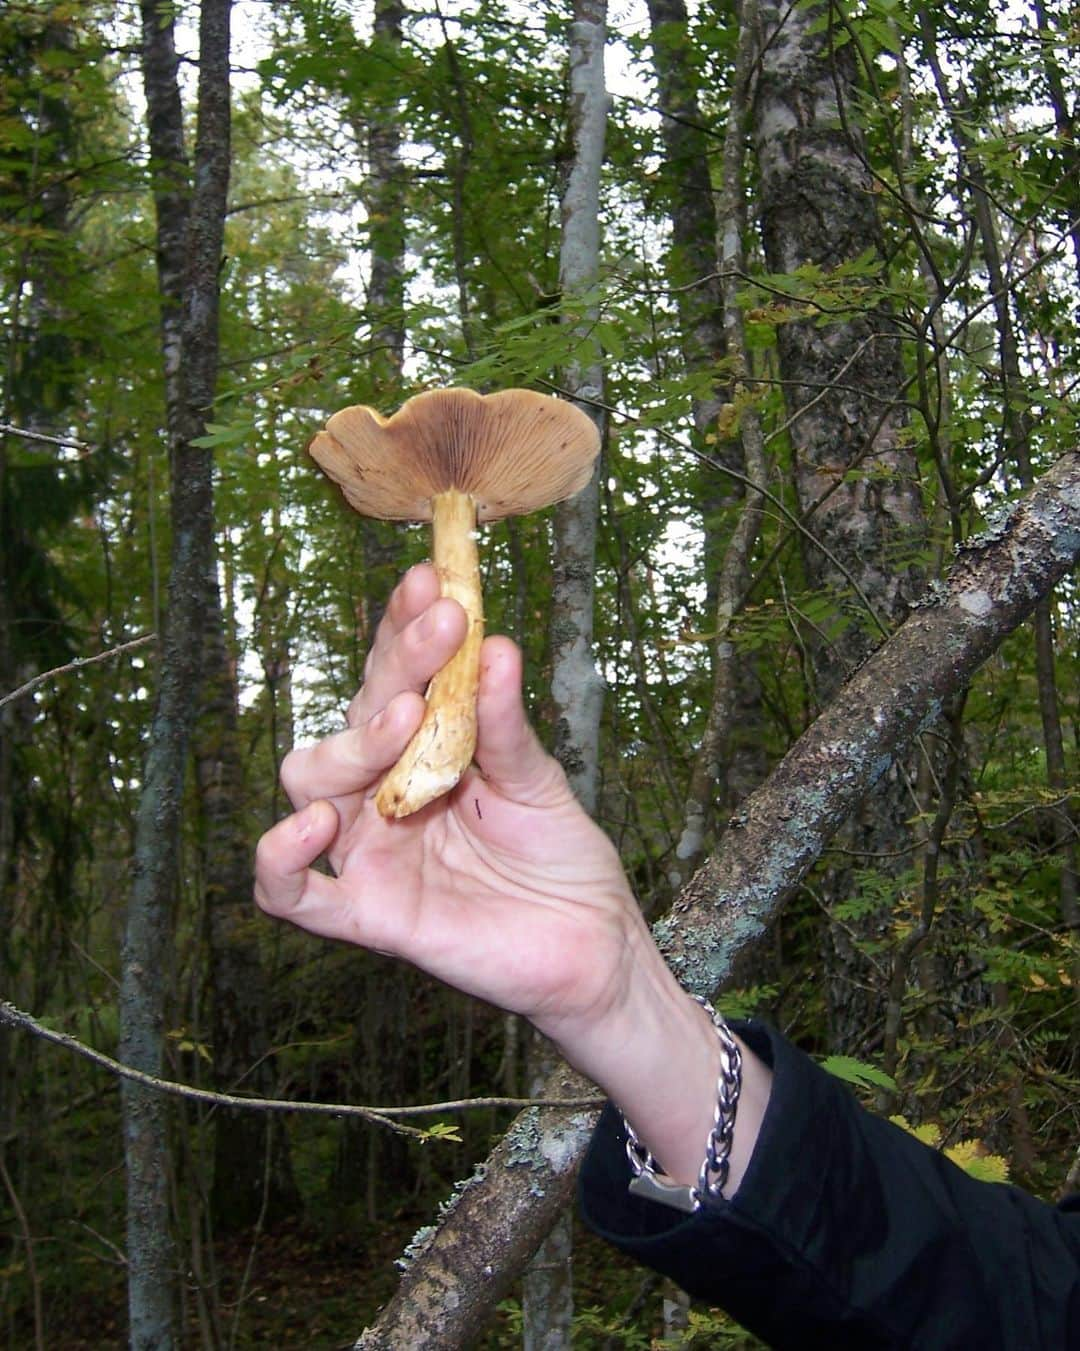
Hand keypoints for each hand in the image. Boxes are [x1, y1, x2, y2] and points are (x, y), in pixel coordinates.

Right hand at [255, 564, 771, 1190]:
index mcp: (424, 750)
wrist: (593, 946)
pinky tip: (317, 824)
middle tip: (442, 629)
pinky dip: (282, 858)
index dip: (402, 627)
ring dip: (351, 743)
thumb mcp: (539, 780)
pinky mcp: (369, 912)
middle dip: (392, 667)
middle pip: (353, 716)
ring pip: (311, 782)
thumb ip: (505, 725)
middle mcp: (384, 791)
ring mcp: (370, 849)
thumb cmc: (562, 856)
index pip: (396, 677)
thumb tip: (494, 645)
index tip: (431, 578)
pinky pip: (290, 893)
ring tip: (407, 717)